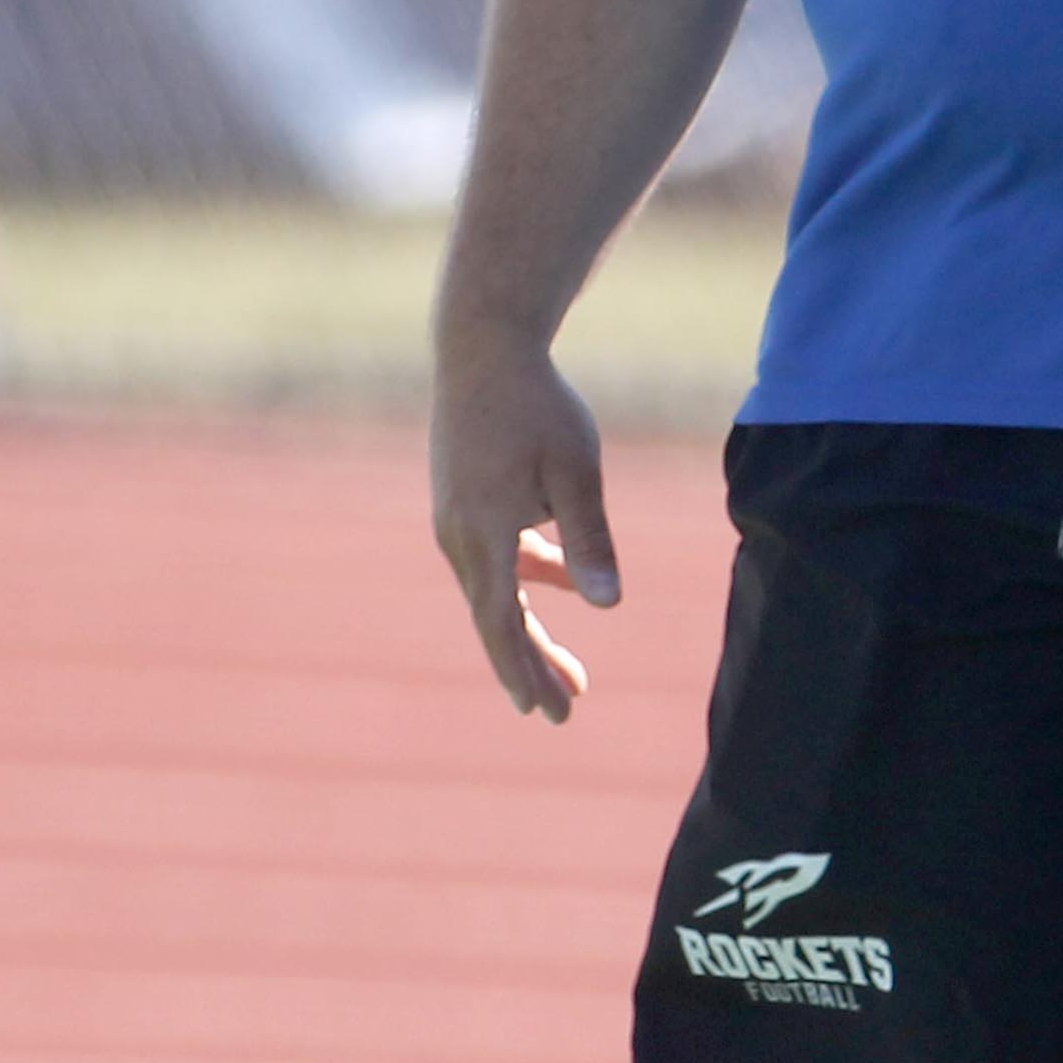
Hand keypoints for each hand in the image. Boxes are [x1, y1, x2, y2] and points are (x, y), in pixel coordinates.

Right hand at [431, 330, 618, 723]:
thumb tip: (607, 606)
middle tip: (563, 714)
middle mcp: (459, 535)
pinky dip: (530, 575)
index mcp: (484, 534)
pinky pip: (498, 554)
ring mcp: (456, 518)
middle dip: (531, 666)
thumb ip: (590, 540)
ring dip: (530, 628)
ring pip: (496, 589)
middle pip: (496, 617)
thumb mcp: (576, 472)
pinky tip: (564, 583)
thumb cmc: (537, 407)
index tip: (544, 712)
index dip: (523, 670)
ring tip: (572, 672)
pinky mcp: (464, 500)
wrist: (483, 349)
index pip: (500, 622)